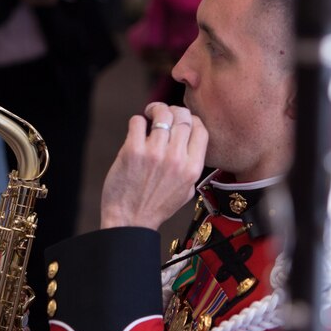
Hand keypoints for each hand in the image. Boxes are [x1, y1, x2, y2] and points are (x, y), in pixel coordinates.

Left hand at [100, 102, 207, 230]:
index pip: (200, 128)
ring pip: (162, 114)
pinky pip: (138, 121)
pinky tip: (137, 130)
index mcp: (193, 168)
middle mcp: (176, 159)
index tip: (181, 120)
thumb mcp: (187, 190)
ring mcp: (155, 154)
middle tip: (163, 114)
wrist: (130, 220)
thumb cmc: (157, 206)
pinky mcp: (133, 151)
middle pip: (182, 117)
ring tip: (150, 115)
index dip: (191, 119)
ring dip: (155, 110)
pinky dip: (138, 121)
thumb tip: (190, 139)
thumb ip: (192, 165)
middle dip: (173, 111)